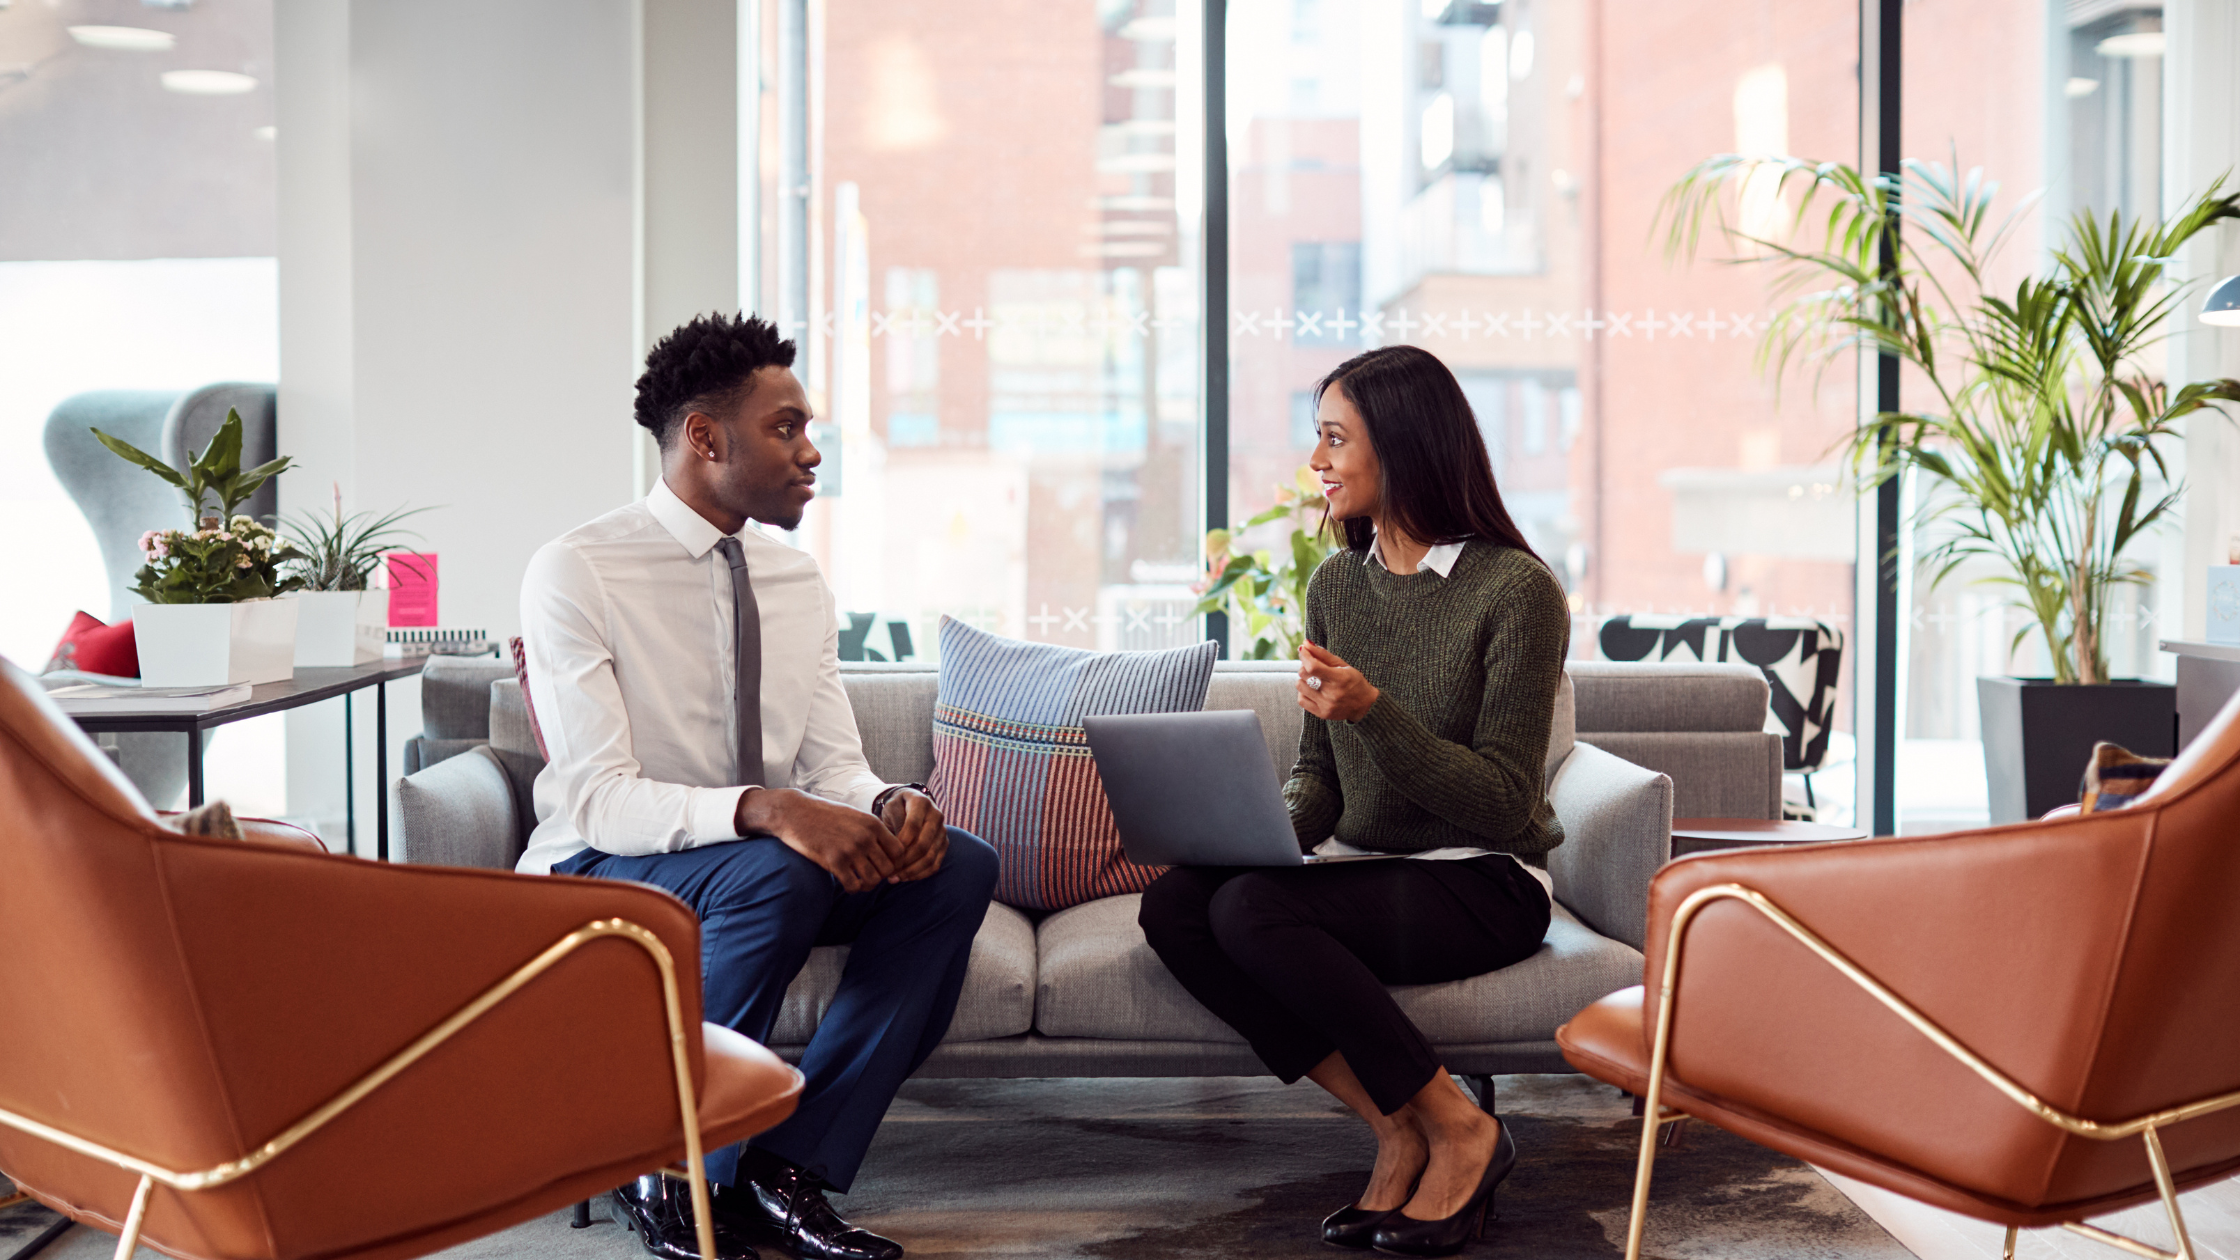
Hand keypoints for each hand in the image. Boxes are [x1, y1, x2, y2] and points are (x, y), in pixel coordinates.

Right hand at [736, 787, 904, 892]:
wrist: (795, 812)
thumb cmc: (825, 815)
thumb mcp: (855, 816)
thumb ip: (872, 831)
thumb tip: (889, 850)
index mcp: (873, 824)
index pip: (899, 851)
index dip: (894, 862)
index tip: (882, 865)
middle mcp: (865, 837)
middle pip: (888, 868)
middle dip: (880, 876)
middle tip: (869, 875)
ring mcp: (850, 849)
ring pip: (873, 880)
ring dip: (867, 885)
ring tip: (859, 881)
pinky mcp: (834, 861)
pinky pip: (854, 886)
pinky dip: (853, 889)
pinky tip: (847, 883)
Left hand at [879, 787, 948, 882]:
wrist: (910, 804)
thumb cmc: (897, 807)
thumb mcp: (891, 808)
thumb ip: (894, 823)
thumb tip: (898, 847)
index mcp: (921, 803)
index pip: (913, 826)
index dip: (900, 843)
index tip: (886, 855)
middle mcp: (936, 816)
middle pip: (923, 845)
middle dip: (904, 861)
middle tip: (889, 871)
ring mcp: (942, 831)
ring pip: (929, 857)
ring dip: (911, 871)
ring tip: (894, 878)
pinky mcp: (944, 844)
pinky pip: (935, 864)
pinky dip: (920, 874)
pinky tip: (905, 877)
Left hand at [1298, 641, 1378, 722]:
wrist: (1364, 705)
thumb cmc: (1354, 681)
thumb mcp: (1343, 665)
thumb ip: (1323, 654)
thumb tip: (1305, 644)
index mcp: (1340, 679)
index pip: (1313, 667)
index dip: (1305, 656)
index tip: (1303, 650)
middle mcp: (1332, 694)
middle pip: (1304, 675)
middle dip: (1305, 666)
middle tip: (1313, 666)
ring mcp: (1326, 705)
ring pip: (1300, 686)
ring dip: (1304, 679)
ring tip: (1314, 679)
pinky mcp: (1321, 714)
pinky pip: (1301, 700)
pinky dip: (1303, 692)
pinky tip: (1312, 690)